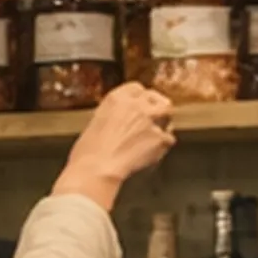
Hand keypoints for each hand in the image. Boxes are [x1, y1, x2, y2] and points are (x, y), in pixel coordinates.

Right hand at [52, 83, 176, 210]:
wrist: (96, 169)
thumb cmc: (88, 152)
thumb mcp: (97, 121)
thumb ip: (115, 115)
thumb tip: (123, 121)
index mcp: (116, 98)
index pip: (138, 88)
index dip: (142, 99)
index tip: (142, 106)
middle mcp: (136, 105)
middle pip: (158, 99)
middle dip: (158, 109)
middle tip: (154, 121)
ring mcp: (150, 120)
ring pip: (168, 115)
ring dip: (164, 124)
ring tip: (154, 137)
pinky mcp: (160, 138)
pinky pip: (169, 139)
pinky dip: (163, 147)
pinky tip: (152, 154)